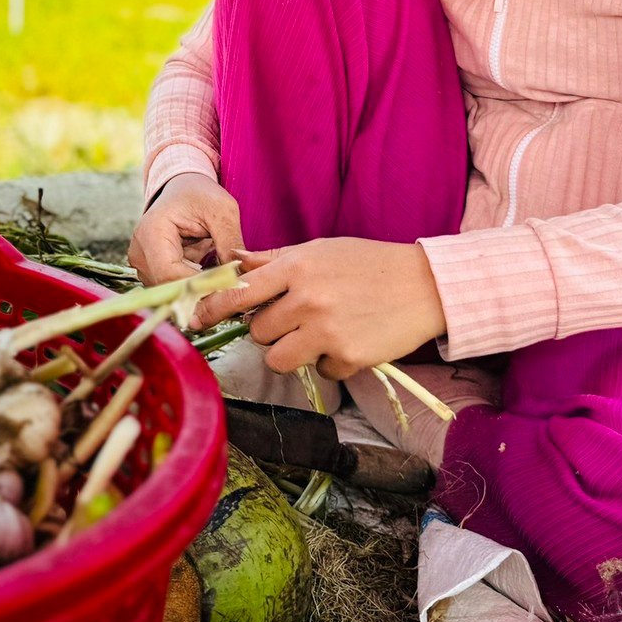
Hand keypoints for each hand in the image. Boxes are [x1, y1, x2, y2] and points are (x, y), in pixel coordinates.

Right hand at [129, 173, 243, 286]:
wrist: (182, 187)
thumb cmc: (200, 194)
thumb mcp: (223, 211)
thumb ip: (230, 242)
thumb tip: (240, 274)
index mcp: (152, 233)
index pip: (170, 274)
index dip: (199, 285)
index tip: (229, 286)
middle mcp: (139, 251)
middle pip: (168, 287)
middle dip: (201, 290)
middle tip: (231, 286)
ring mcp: (141, 263)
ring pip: (170, 291)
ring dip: (197, 289)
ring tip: (221, 277)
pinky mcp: (149, 270)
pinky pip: (171, 287)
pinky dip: (191, 285)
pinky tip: (209, 275)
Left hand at [189, 236, 446, 379]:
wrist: (425, 285)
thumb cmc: (369, 263)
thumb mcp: (320, 250)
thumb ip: (275, 260)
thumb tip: (233, 262)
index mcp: (297, 267)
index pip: (238, 291)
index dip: (212, 308)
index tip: (196, 319)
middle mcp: (308, 299)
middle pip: (257, 331)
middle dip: (269, 330)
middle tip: (295, 319)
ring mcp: (327, 331)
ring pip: (278, 358)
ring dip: (290, 351)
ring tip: (316, 334)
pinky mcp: (348, 357)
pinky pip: (319, 372)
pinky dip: (329, 363)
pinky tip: (349, 341)